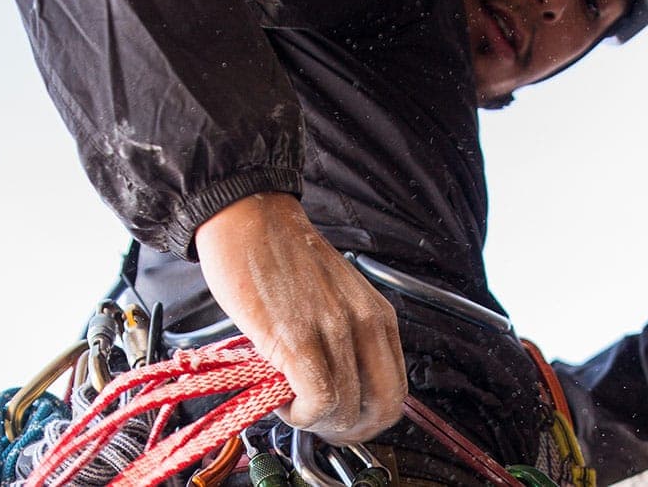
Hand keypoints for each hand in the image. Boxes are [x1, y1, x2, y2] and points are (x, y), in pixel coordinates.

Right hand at [194, 193, 405, 442]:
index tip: (342, 418)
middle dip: (352, 429)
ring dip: (318, 421)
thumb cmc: (284, 255)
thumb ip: (347, 336)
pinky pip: (319, 400)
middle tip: (321, 423)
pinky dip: (301, 414)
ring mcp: (334, 331)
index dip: (369, 417)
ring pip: (348, 409)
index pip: (396, 390)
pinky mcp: (299, 339)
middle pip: (383, 408)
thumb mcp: (337, 296)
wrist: (251, 220)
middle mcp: (365, 323)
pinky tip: (281, 398)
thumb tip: (341, 385)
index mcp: (378, 315)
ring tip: (292, 403)